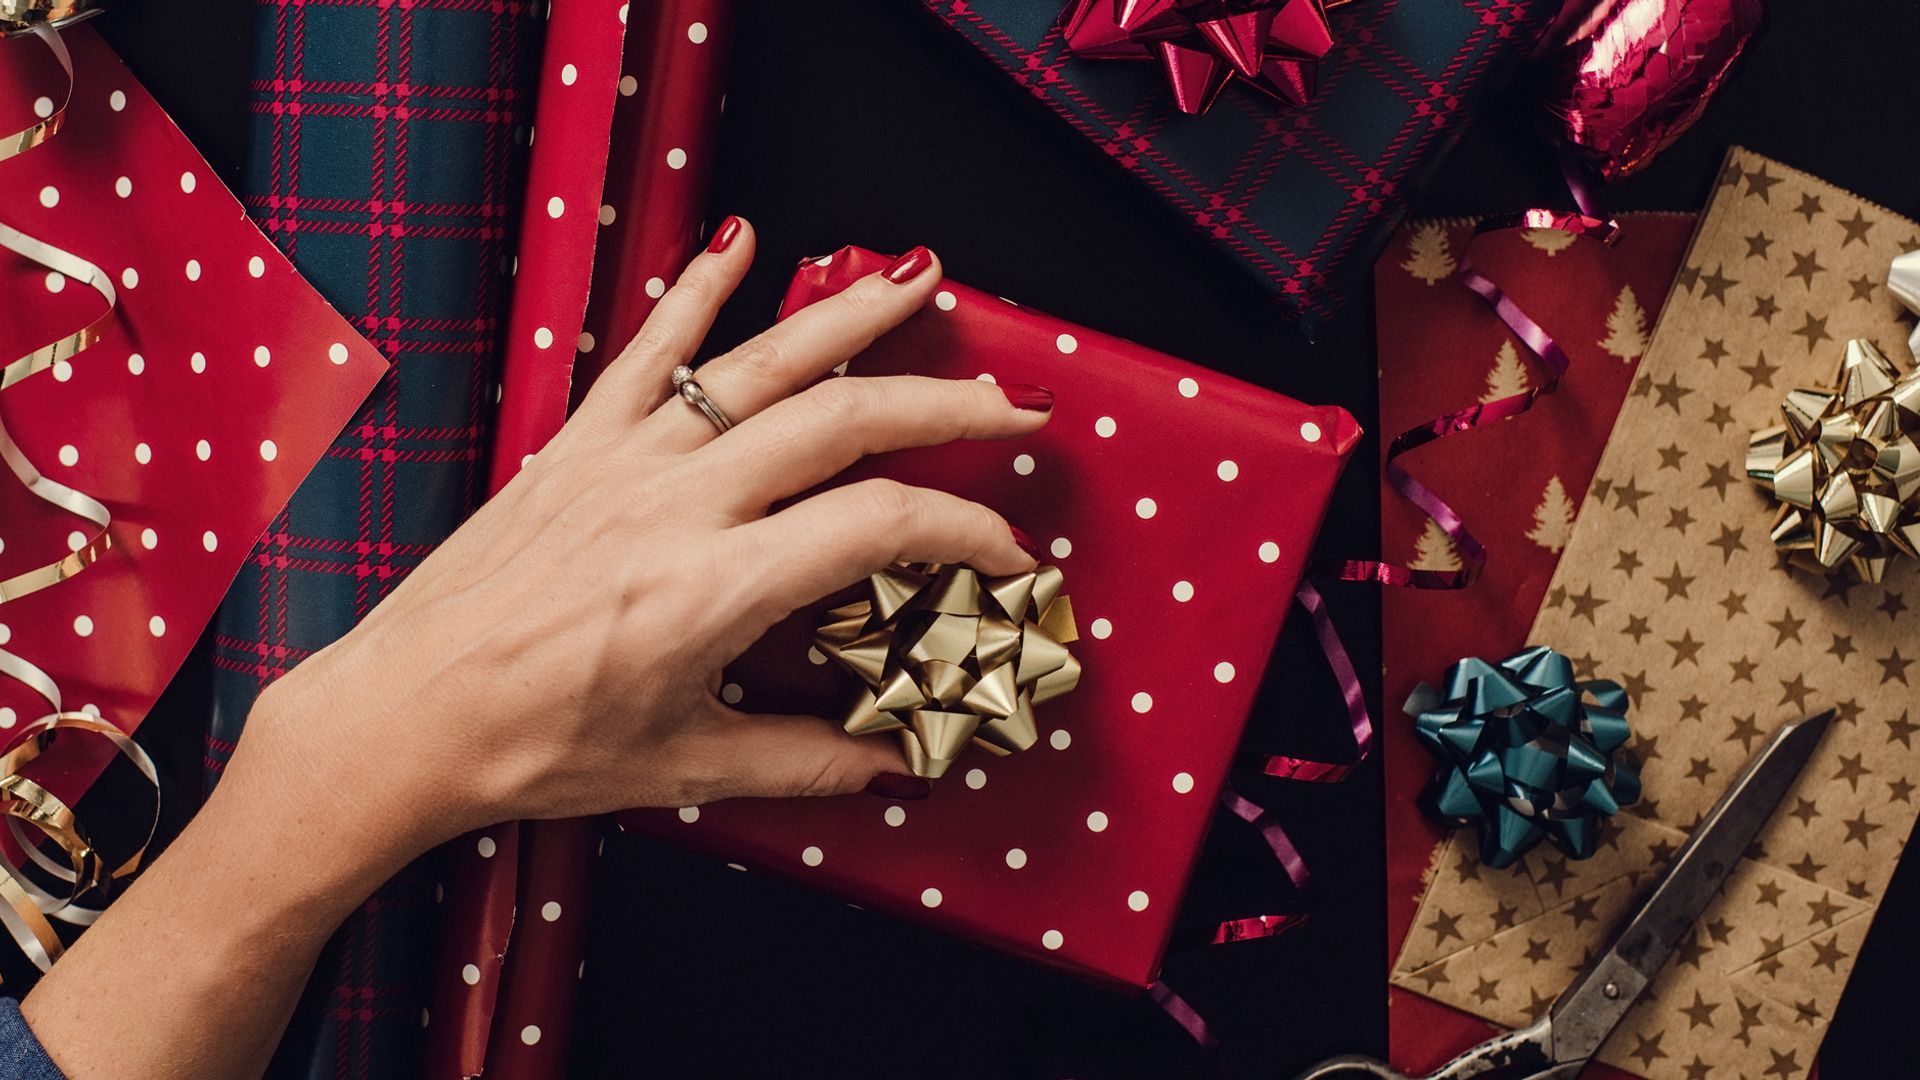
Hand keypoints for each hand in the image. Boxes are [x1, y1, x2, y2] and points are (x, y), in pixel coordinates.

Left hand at [236, 221, 1051, 850]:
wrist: (400, 716)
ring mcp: (622, 463)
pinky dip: (693, 293)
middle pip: (840, 422)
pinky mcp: (573, 445)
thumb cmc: (530, 748)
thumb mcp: (684, 767)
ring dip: (848, 318)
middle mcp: (675, 506)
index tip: (1004, 549)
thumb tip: (890, 761)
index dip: (963, 530)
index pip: (877, 527)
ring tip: (918, 280)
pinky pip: (644, 352)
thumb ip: (804, 760)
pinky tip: (738, 244)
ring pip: (757, 365)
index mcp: (712, 590)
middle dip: (944, 406)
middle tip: (1012, 405)